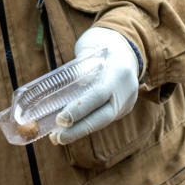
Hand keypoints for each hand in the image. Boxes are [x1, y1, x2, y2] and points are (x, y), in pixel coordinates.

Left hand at [49, 27, 140, 144]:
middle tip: (56, 138)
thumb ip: (83, 64)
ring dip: (77, 132)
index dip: (79, 109)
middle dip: (77, 130)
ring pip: (101, 122)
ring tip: (56, 137)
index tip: (60, 119)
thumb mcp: (91, 46)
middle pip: (102, 117)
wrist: (127, 48)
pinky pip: (101, 120)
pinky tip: (68, 131)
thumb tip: (74, 81)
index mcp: (118, 72)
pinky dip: (84, 126)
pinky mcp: (122, 109)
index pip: (99, 95)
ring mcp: (126, 102)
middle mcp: (125, 90)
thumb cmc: (102, 45)